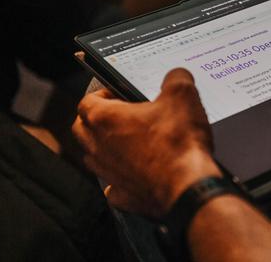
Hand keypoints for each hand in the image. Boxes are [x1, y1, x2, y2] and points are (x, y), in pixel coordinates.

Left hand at [72, 68, 221, 217]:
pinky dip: (122, 178)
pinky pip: (113, 185)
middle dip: (97, 119)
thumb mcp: (183, 95)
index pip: (86, 100)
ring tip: (131, 140)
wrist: (187, 186)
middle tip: (122, 114)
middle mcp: (99, 147)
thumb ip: (176, 78)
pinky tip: (138, 172)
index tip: (120, 92)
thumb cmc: (178, 143)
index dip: (102, 93)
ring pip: (94, 157)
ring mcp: (108, 173)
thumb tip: (176, 75)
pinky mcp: (123, 195)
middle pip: (83, 128)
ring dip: (107, 147)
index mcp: (105, 119)